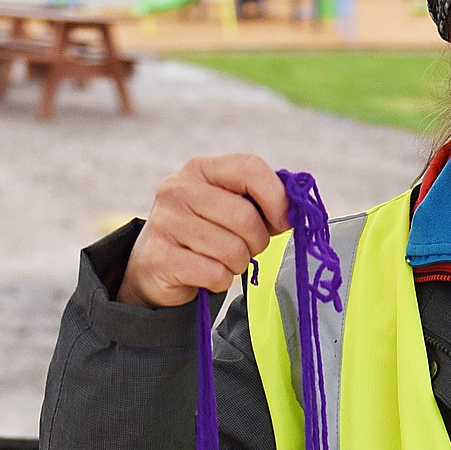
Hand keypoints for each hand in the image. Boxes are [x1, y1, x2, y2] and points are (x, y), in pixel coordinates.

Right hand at [118, 154, 289, 307]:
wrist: (156, 267)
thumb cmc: (206, 234)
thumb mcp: (230, 208)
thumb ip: (262, 203)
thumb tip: (294, 212)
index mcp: (200, 168)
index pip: (250, 168)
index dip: (277, 198)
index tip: (283, 221)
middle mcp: (178, 188)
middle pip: (245, 217)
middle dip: (256, 242)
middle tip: (246, 249)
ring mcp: (166, 222)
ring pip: (232, 250)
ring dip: (237, 264)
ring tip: (222, 260)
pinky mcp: (160, 257)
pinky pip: (215, 274)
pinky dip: (220, 281)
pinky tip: (206, 274)